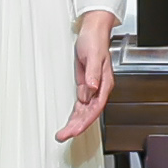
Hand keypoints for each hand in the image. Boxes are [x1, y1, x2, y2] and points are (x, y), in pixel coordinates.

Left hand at [63, 12, 115, 150]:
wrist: (93, 31)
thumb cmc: (95, 41)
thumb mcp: (93, 56)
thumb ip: (93, 74)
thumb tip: (92, 89)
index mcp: (104, 84)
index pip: (95, 108)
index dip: (85, 120)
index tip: (75, 130)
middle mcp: (99, 89)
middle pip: (89, 113)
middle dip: (77, 126)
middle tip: (64, 136)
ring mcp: (92, 88)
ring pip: (84, 111)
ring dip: (75, 123)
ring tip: (63, 134)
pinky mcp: (85, 85)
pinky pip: (80, 105)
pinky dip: (75, 114)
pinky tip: (69, 121)